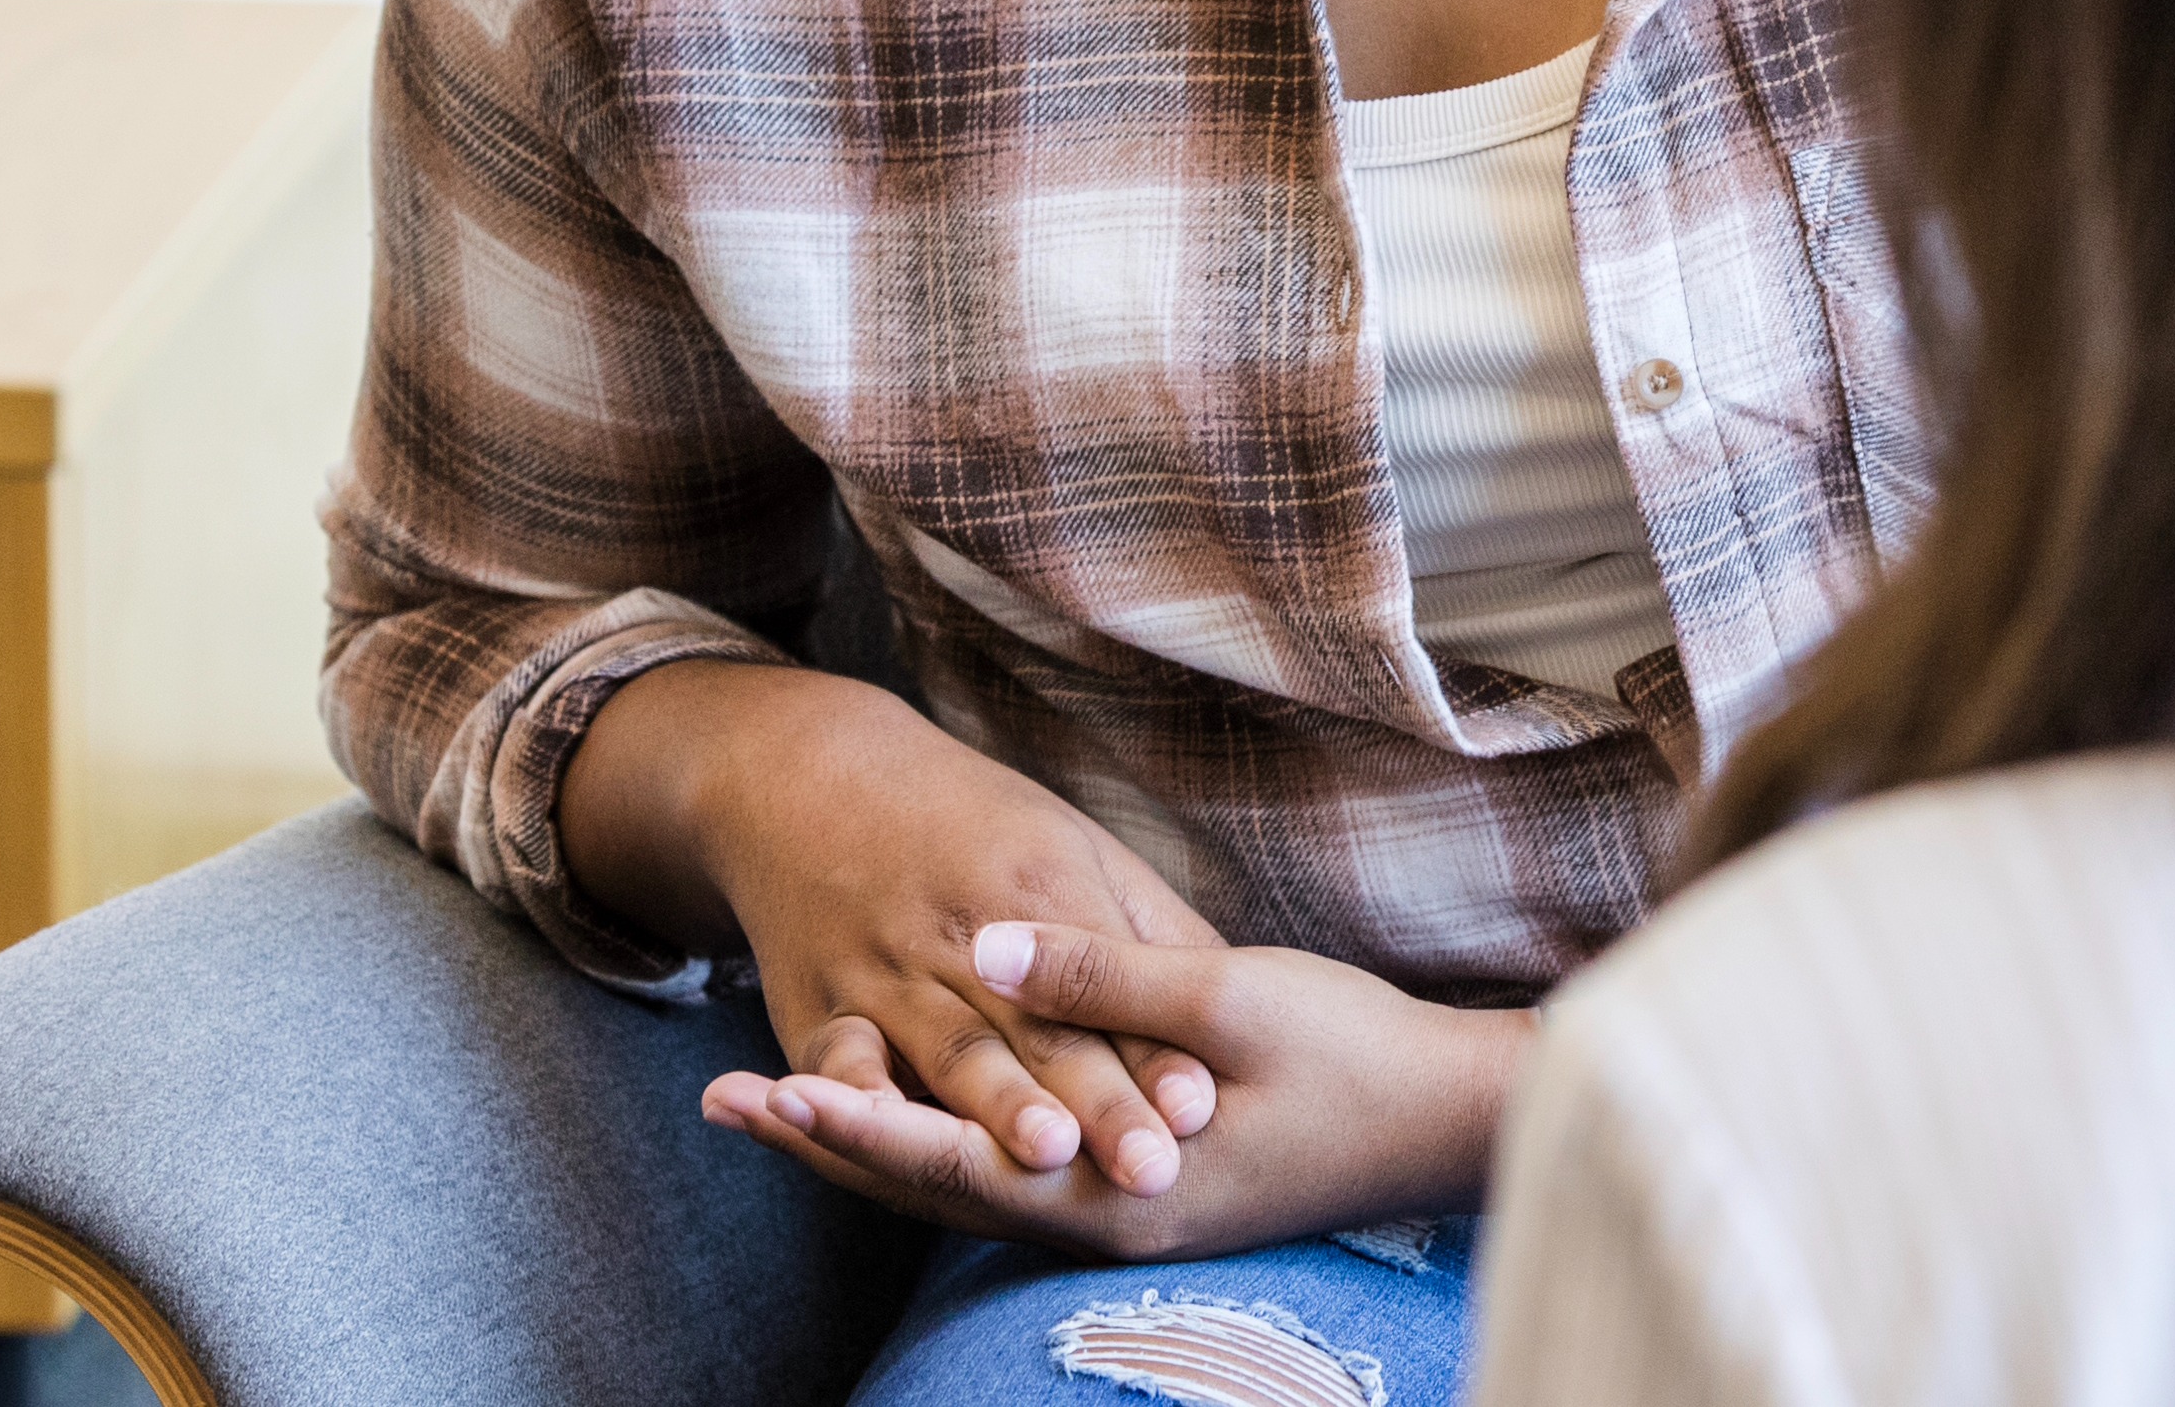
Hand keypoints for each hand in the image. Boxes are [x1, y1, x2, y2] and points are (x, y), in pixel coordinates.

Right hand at [560, 661, 1228, 1188]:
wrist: (814, 779)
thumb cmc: (972, 829)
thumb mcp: (1075, 851)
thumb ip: (1151, 938)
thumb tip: (1234, 1024)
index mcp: (1041, 889)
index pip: (1115, 990)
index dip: (1157, 1054)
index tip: (1201, 1110)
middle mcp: (966, 933)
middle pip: (1044, 1035)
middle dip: (1098, 1103)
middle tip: (1153, 1172)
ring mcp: (888, 970)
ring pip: (953, 1050)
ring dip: (998, 1105)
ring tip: (1046, 1160)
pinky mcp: (822, 1006)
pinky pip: (839, 1055)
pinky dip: (852, 1091)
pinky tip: (877, 1128)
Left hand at [705, 918, 1530, 1261]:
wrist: (1447, 1121)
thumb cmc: (1352, 1056)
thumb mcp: (1229, 997)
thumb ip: (1102, 979)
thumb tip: (987, 951)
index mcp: (1117, 1187)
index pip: (951, 1161)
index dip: (855, 1123)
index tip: (769, 1091)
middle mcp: (1104, 1223)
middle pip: (934, 1191)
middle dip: (830, 1143)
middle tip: (727, 1102)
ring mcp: (1122, 1218)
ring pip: (965, 1192)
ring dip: (872, 1149)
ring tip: (785, 1109)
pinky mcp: (1141, 1195)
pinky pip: (1011, 1183)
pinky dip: (941, 1152)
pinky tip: (904, 1122)